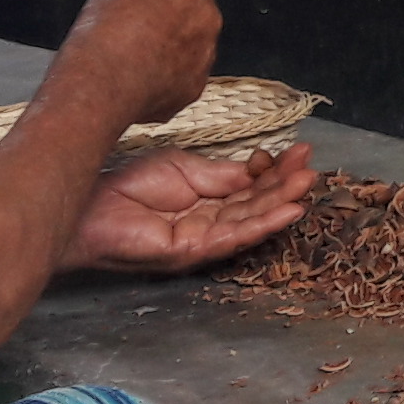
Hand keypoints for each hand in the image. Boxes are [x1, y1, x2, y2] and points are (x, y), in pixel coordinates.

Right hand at [61, 0, 219, 124]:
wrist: (99, 91)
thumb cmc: (102, 43)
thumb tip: (135, 1)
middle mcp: (205, 24)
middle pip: (194, 13)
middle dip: (171, 19)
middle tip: (140, 28)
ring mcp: (203, 60)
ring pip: (191, 48)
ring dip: (172, 50)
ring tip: (136, 58)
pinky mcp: (193, 90)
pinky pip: (183, 77)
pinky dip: (167, 78)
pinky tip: (139, 79)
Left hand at [67, 145, 317, 274]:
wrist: (91, 207)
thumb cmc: (130, 186)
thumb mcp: (185, 169)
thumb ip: (222, 174)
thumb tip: (259, 169)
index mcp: (207, 201)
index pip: (249, 187)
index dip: (275, 172)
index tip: (301, 152)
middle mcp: (210, 223)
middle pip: (255, 204)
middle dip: (285, 186)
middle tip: (312, 167)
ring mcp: (204, 239)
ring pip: (251, 221)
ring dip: (281, 203)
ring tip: (307, 184)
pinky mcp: (194, 251)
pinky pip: (235, 236)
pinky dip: (262, 224)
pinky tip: (286, 210)